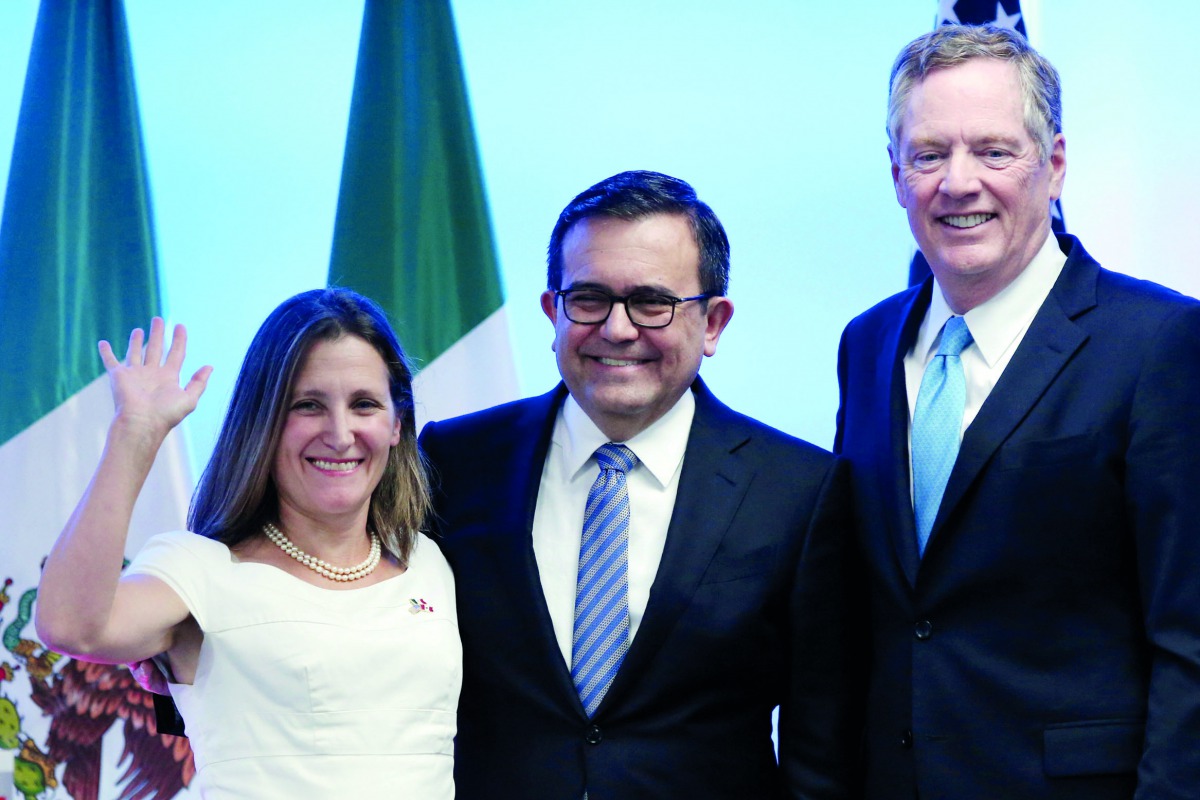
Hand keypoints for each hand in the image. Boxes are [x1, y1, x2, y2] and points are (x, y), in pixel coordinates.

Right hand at [99, 318, 211, 438]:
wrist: (141, 423)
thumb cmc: (165, 414)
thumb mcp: (189, 399)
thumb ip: (199, 382)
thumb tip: (209, 366)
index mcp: (169, 378)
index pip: (176, 353)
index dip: (179, 339)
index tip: (180, 326)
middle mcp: (152, 374)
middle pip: (156, 349)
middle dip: (158, 334)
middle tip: (158, 319)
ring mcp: (135, 374)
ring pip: (135, 352)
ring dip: (136, 341)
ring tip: (139, 330)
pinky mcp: (119, 376)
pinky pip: (110, 361)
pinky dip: (106, 352)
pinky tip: (102, 343)